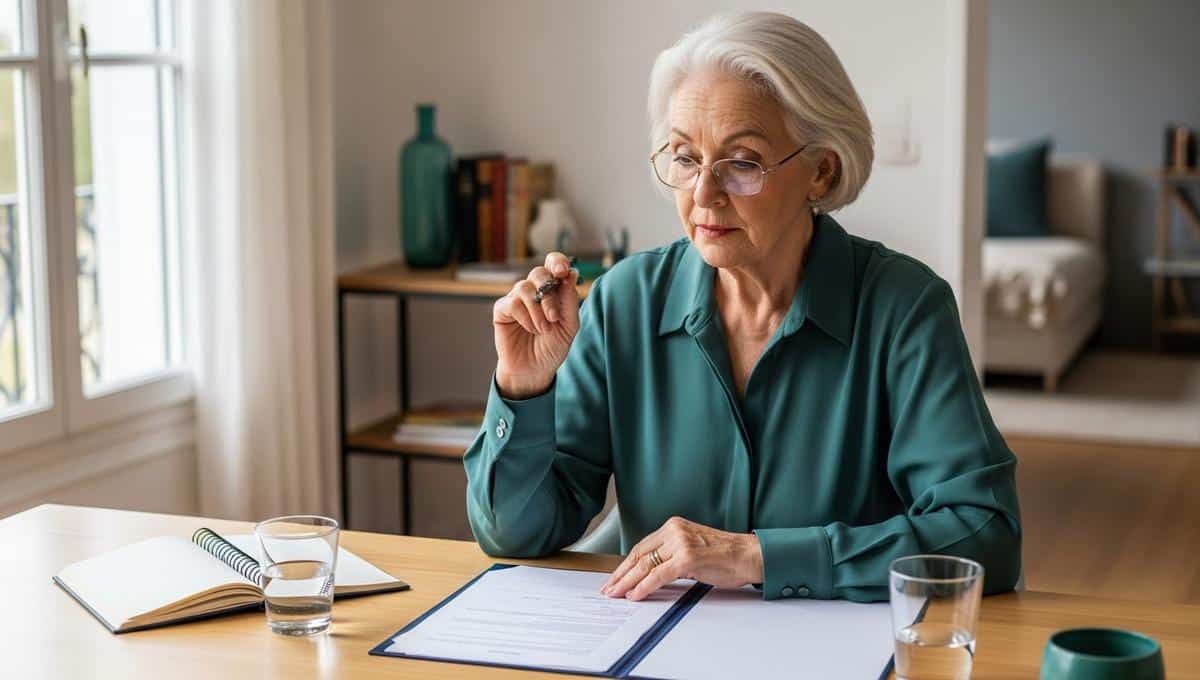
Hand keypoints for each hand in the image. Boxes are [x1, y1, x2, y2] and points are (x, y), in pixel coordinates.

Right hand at [493, 252, 580, 399]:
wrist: (535, 369)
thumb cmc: (553, 347)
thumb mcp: (569, 326)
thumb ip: (570, 300)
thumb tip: (570, 273)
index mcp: (553, 290)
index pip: (553, 263)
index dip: (557, 261)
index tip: (563, 271)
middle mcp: (534, 291)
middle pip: (539, 272)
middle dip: (549, 294)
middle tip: (554, 316)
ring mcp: (517, 299)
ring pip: (524, 287)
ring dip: (537, 310)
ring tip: (543, 329)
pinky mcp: (502, 309)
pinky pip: (512, 303)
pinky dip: (525, 317)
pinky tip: (531, 330)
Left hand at [599, 517, 763, 600]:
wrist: (748, 555)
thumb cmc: (725, 556)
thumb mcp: (692, 549)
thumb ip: (671, 556)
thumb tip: (649, 574)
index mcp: (673, 526)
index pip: (642, 547)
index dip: (625, 565)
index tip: (615, 578)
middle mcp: (674, 530)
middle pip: (639, 555)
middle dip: (621, 575)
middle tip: (609, 589)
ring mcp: (680, 543)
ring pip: (645, 565)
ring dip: (627, 582)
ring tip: (616, 594)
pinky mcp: (687, 557)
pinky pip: (658, 575)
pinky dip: (644, 587)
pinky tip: (635, 595)